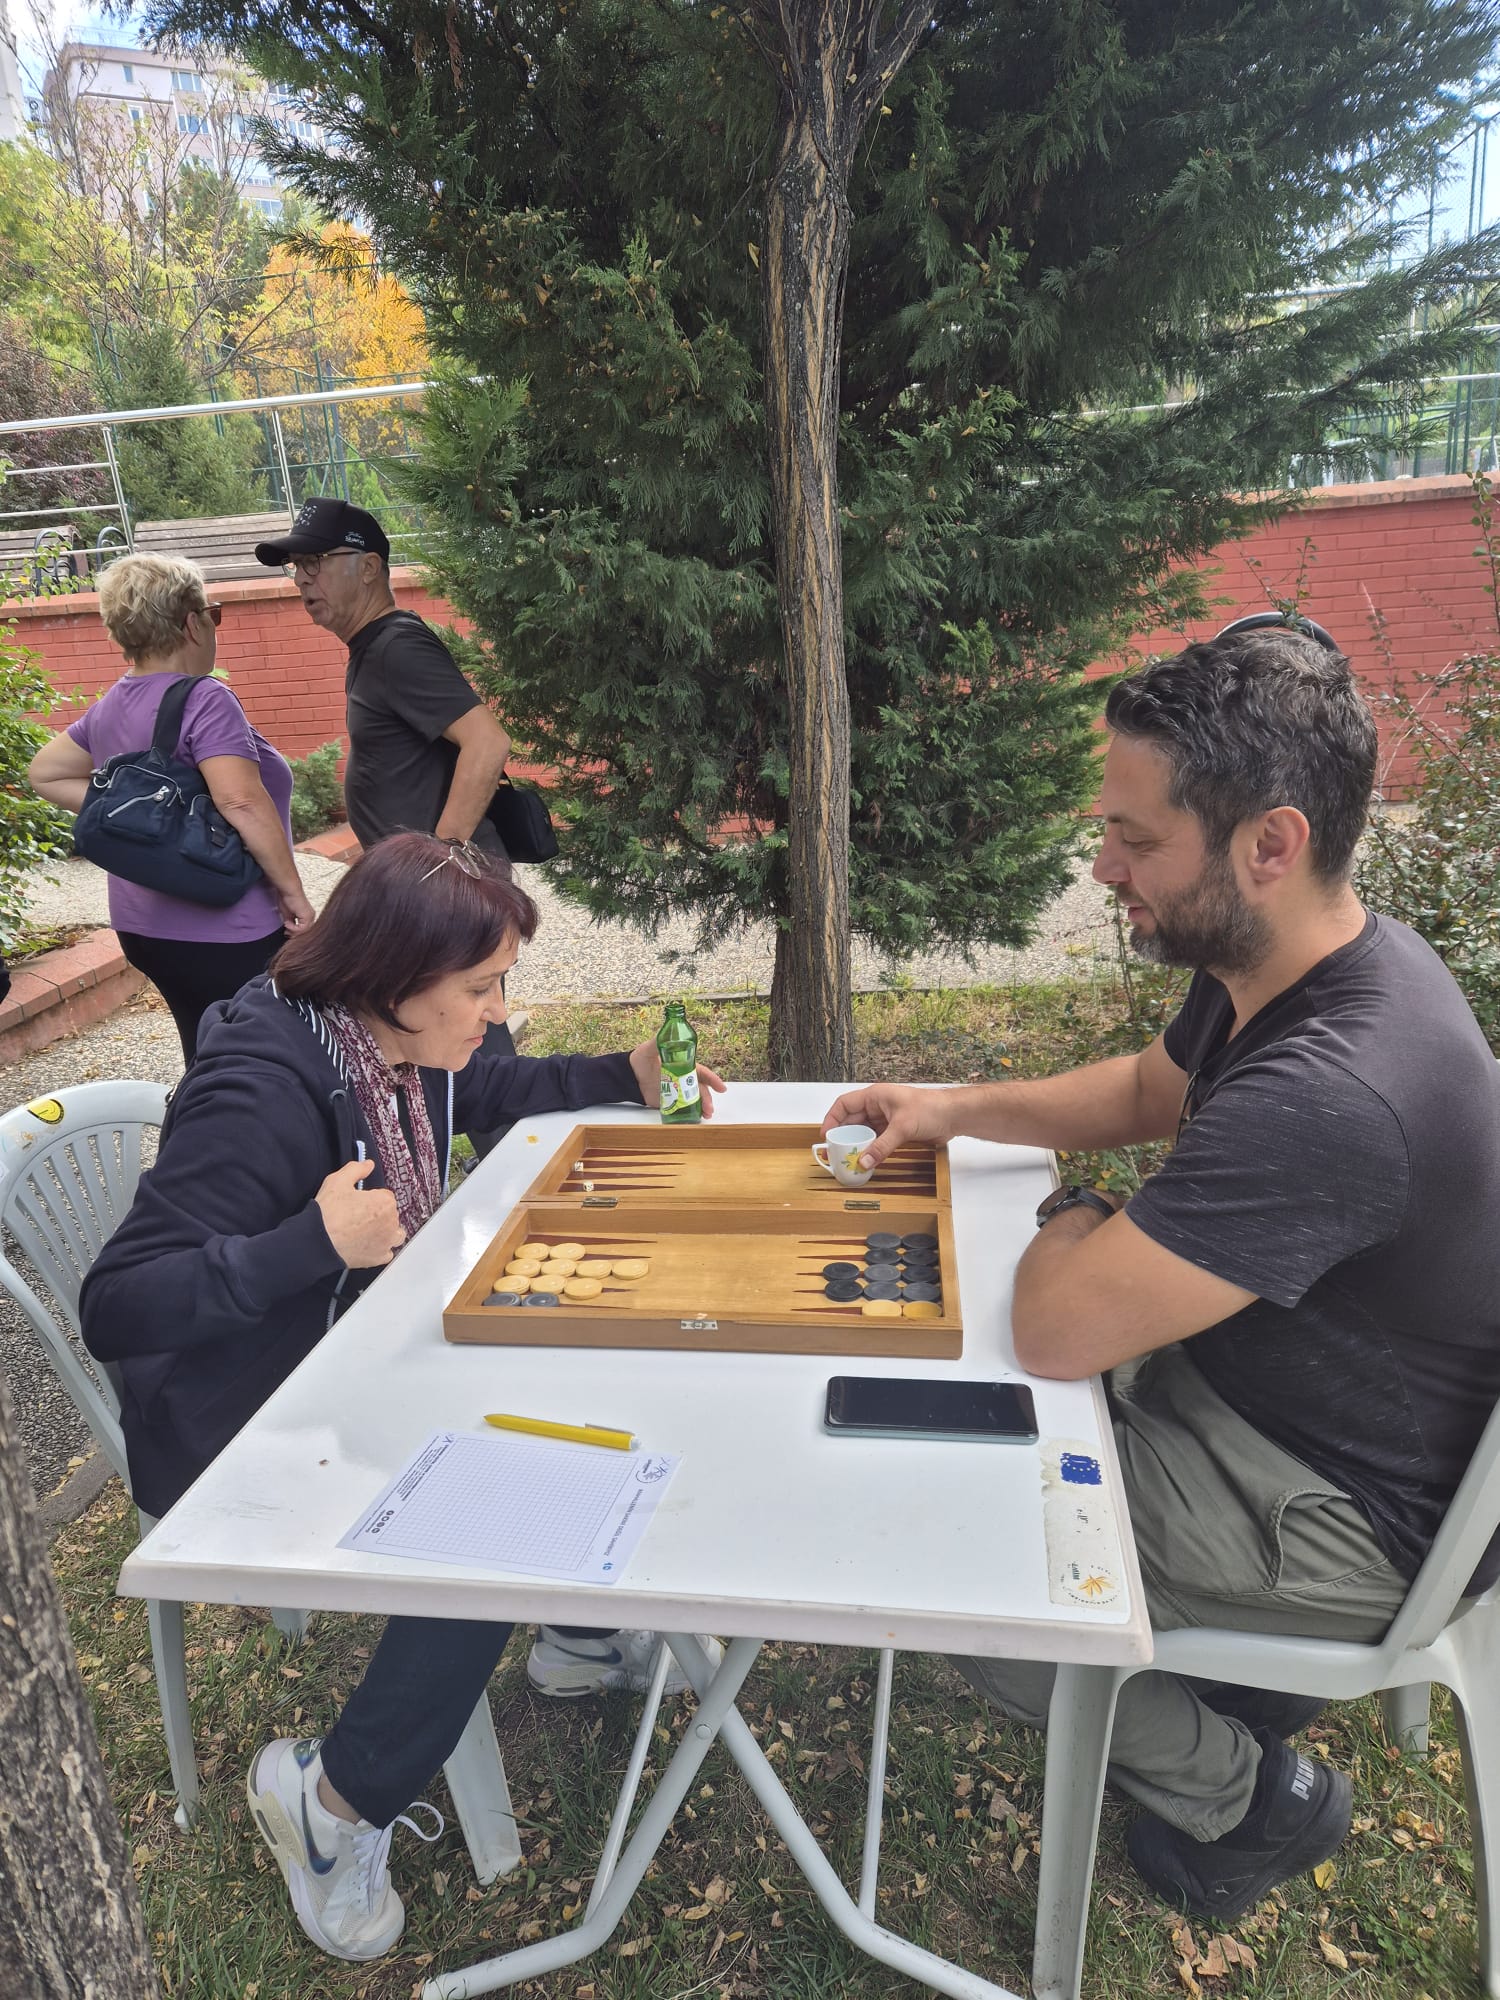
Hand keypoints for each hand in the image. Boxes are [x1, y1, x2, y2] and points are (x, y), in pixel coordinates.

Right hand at [277, 884, 315, 930]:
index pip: (304, 929)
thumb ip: (290, 924)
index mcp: (308, 916)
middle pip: (305, 931)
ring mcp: (310, 916)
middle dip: (295, 933)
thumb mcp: (288, 915)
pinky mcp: (308, 916)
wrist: (289, 891)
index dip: (295, 932)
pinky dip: (294, 928)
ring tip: (286, 925)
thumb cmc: (287, 899)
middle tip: (286, 932)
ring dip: (293, 930)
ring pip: (304, 931)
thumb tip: (289, 933)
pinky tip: (288, 923)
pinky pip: (302, 928)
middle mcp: (311, 916)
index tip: (287, 932)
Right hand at [314, 1158, 405, 1267]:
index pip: (386, 1196)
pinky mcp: (378, 1258)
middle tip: (359, 1216)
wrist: (318, 1241)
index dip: (372, 1198)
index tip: (360, 1202)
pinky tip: (369, 1245)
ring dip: (387, 1231)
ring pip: (395, 1233)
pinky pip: (387, 1253)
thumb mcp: (338, 1181)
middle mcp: (391, 1222)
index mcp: (384, 1202)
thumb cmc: (328, 1213)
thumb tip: (368, 1164)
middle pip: (391, 1214)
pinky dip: (381, 1249)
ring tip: (369, 1230)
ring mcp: (386, 1242)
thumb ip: (356, 1169)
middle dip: (379, 1213)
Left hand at [627, 1041, 727, 1119]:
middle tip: (710, 1108)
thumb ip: (656, 1042)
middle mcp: (682, 1079)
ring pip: (694, 1100)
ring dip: (701, 1107)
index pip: (701, 1073)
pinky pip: (682, 1108)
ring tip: (704, 1115)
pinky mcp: (669, 1102)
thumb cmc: (640, 1060)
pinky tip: (694, 1119)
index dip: (712, 1080)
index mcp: (683, 1066)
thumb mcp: (648, 1049)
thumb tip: (664, 1034)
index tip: (722, 1088)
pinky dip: (689, 1114)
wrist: (628, 1076)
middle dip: (707, 1098)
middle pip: (700, 1089)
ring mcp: (677, 1091)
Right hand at [820, 1082, 954, 1170]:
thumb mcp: (902, 1127)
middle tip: (833, 1153)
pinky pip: (876, 1141)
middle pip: (852, 1121)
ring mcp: (886, 1119)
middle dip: (842, 1136)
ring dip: (856, 1145)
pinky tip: (865, 1160)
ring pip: (863, 1133)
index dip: (832, 1119)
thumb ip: (882, 1146)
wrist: (953, 1116)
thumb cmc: (931, 1108)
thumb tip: (864, 1161)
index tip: (826, 1136)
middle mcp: (877, 1106)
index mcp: (875, 1096)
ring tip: (846, 1159)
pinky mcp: (895, 1131)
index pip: (844, 1105)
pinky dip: (869, 1150)